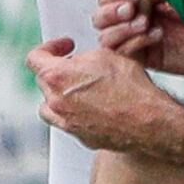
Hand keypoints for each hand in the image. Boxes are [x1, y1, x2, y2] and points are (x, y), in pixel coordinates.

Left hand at [29, 37, 181, 151]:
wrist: (148, 120)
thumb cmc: (130, 87)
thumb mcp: (105, 55)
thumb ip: (82, 57)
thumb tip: (78, 62)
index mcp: (57, 77)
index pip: (35, 58)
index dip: (50, 47)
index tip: (64, 47)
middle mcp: (56, 102)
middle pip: (43, 81)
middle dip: (58, 70)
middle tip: (78, 65)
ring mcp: (66, 122)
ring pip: (49, 106)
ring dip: (59, 94)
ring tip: (78, 88)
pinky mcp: (79, 137)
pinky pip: (67, 122)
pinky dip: (73, 113)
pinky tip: (91, 106)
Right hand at [97, 0, 183, 76]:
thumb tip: (128, 3)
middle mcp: (138, 19)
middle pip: (99, 18)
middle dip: (112, 13)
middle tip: (134, 9)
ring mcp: (141, 40)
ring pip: (105, 38)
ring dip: (121, 28)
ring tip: (145, 23)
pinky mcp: (149, 60)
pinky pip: (123, 54)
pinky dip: (135, 42)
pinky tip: (157, 34)